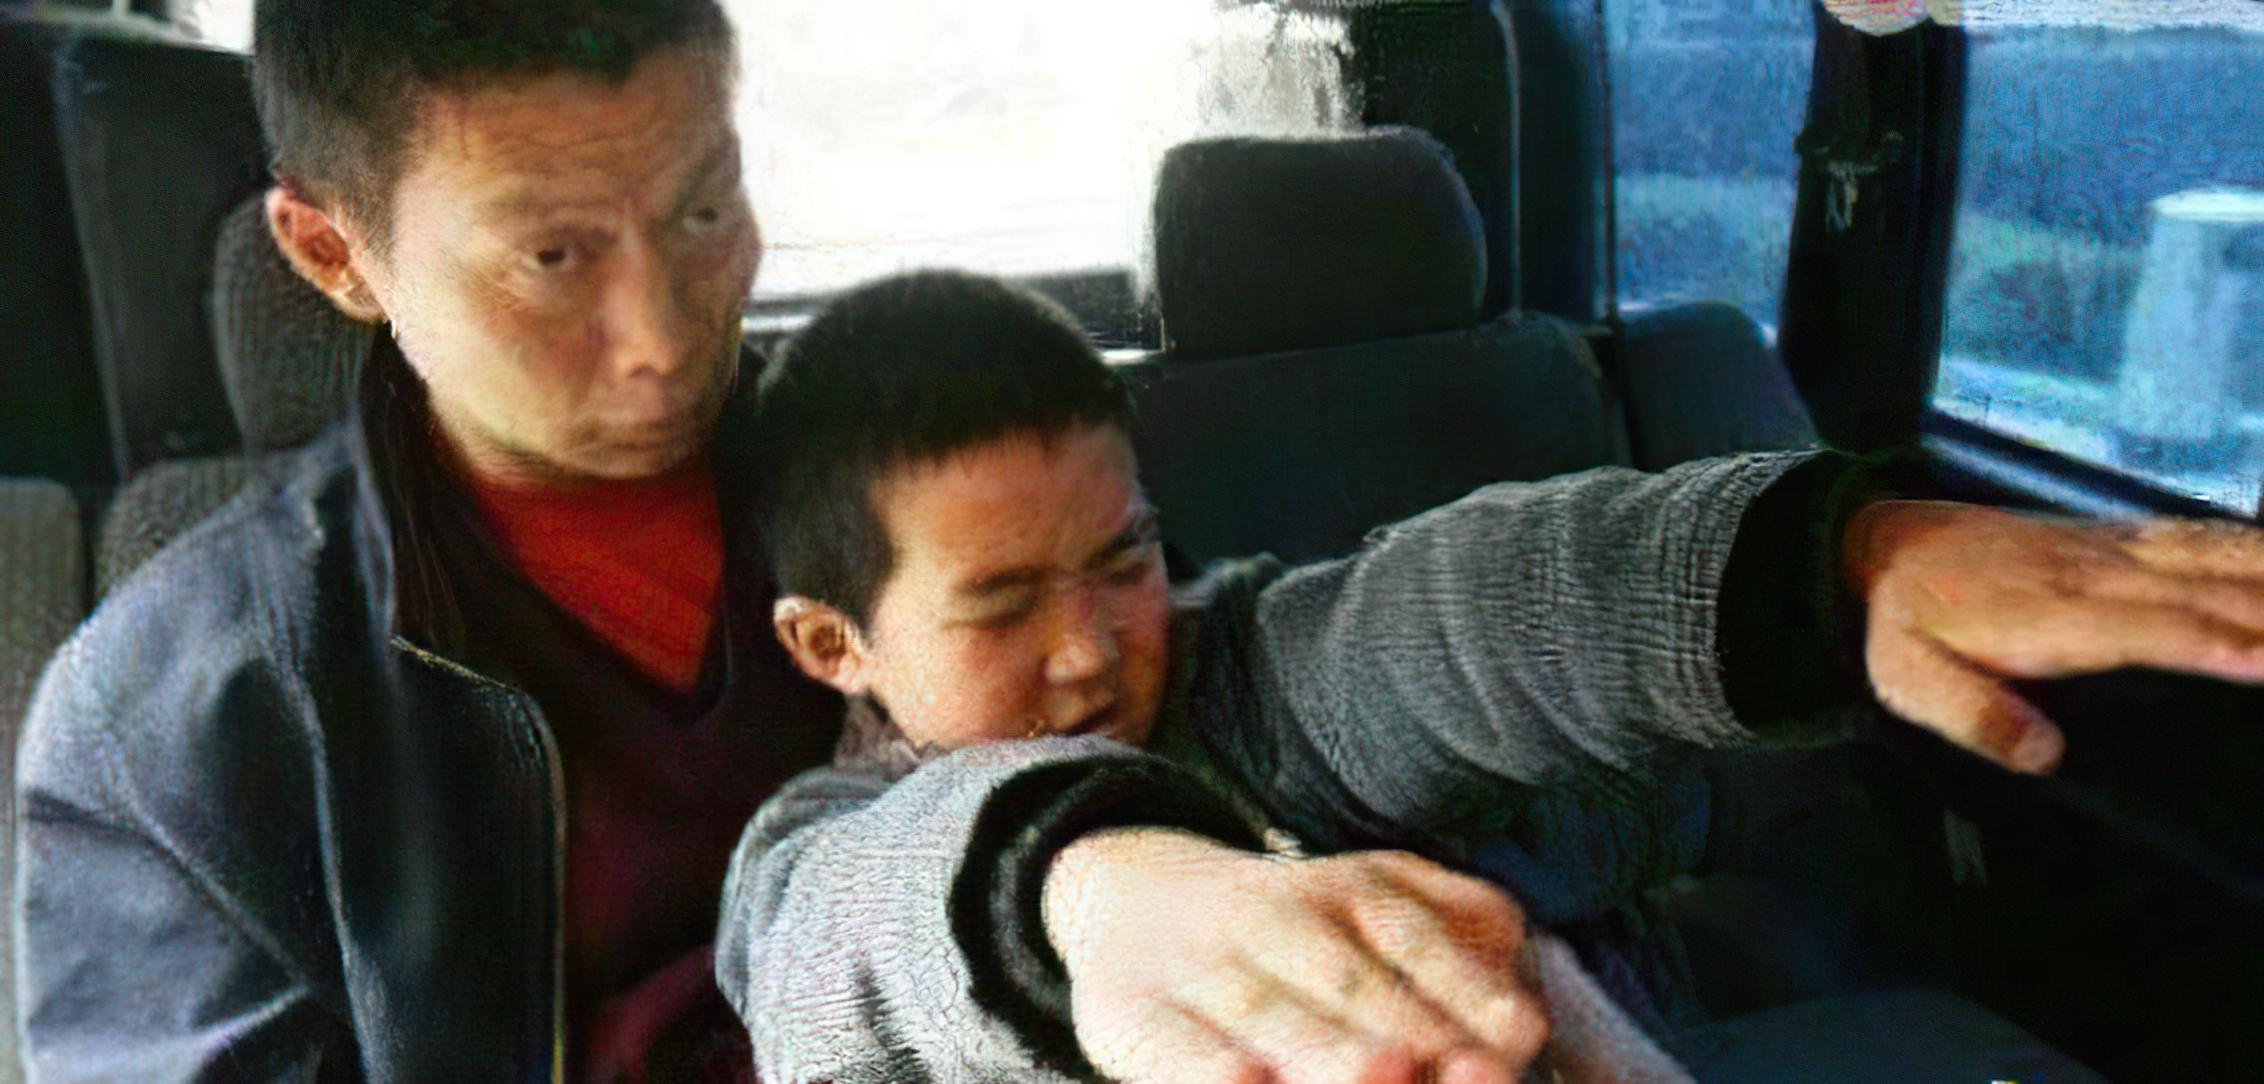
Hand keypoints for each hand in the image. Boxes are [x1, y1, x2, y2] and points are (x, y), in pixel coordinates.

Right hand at [1041, 828, 1545, 1083]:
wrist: (1130, 897)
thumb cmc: (1296, 936)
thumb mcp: (1379, 903)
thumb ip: (1458, 947)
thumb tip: (1520, 1022)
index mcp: (1353, 892)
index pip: (1414, 935)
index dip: (1465, 986)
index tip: (1516, 1033)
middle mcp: (1277, 920)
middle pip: (1346, 982)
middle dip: (1404, 1029)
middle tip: (1454, 1067)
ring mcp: (1201, 970)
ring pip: (1266, 1017)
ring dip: (1322, 1052)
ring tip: (1381, 1072)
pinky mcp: (1131, 1016)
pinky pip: (1171, 1052)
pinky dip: (1205, 1072)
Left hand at [1846, 500, 2263, 772]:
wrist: (1882, 543)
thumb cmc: (1901, 626)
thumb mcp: (1909, 682)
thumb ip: (1973, 717)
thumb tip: (2044, 756)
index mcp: (2053, 616)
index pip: (2154, 630)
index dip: (2221, 644)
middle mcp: (2097, 575)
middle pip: (2208, 590)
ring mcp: (2111, 549)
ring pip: (2214, 554)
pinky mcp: (2115, 537)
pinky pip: (2197, 534)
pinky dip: (2251, 541)